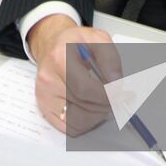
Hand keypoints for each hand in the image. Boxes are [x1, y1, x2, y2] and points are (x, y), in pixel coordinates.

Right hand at [27, 16, 116, 134]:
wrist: (51, 45)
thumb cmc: (74, 43)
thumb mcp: (97, 38)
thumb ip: (110, 58)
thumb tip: (116, 83)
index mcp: (60, 58)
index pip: (85, 89)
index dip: (107, 96)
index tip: (121, 94)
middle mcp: (48, 79)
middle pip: (83, 106)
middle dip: (106, 106)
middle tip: (119, 98)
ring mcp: (44, 96)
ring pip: (78, 121)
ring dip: (97, 116)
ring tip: (104, 103)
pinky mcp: (44, 108)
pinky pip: (69, 127)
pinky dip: (85, 123)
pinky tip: (91, 110)